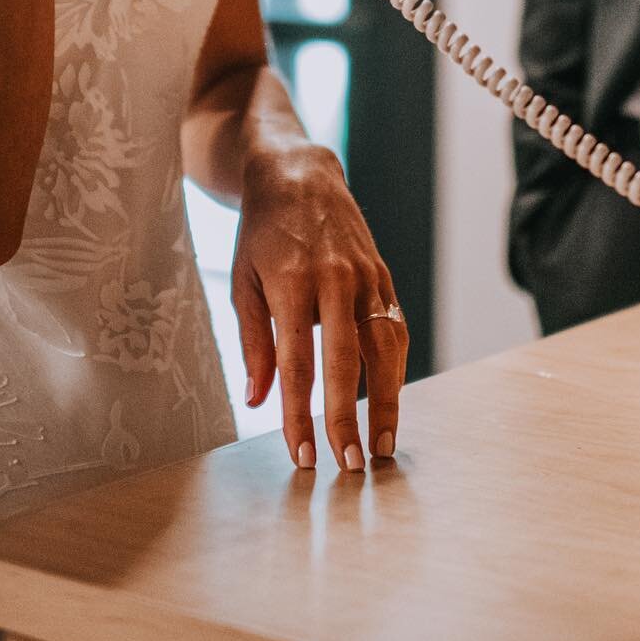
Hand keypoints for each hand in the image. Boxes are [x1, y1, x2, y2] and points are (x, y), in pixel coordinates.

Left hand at [232, 143, 408, 471]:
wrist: (299, 174)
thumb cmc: (261, 233)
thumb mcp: (243, 281)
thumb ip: (254, 343)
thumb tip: (258, 402)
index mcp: (291, 281)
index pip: (298, 363)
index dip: (300, 414)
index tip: (302, 455)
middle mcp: (334, 278)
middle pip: (346, 360)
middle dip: (349, 417)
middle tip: (351, 465)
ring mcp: (365, 275)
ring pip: (384, 346)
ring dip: (388, 400)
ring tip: (384, 446)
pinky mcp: (382, 275)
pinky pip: (394, 327)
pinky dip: (396, 367)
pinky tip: (391, 400)